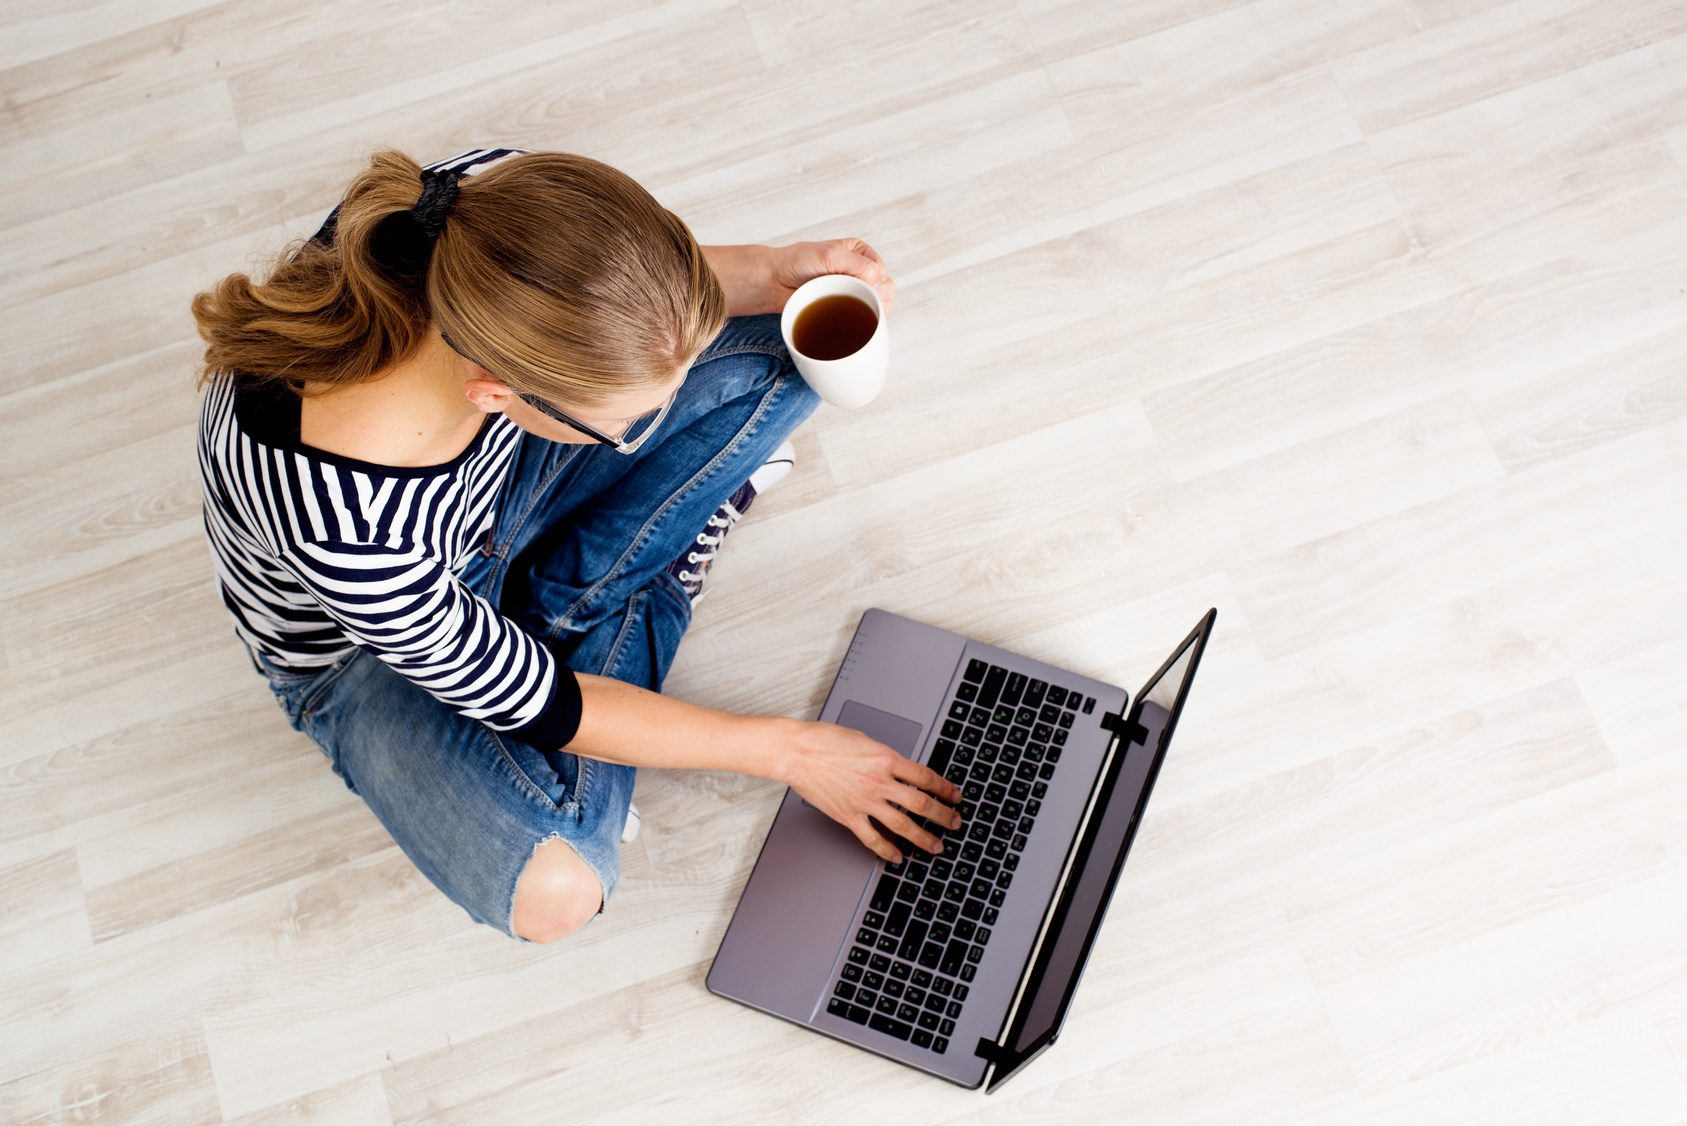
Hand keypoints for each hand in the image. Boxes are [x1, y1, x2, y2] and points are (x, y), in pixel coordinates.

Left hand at [701, 241, 896, 317]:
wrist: (775, 282)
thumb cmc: (797, 263)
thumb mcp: (831, 255)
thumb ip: (860, 264)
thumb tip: (880, 283)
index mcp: (861, 253)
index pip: (881, 271)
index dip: (871, 280)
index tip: (849, 281)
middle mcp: (860, 272)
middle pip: (886, 290)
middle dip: (870, 296)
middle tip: (844, 294)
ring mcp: (853, 292)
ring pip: (880, 307)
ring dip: (865, 309)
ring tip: (840, 303)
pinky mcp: (845, 310)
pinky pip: (865, 319)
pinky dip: (860, 321)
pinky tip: (845, 317)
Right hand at [781, 720, 961, 862]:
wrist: (797, 751)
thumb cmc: (826, 740)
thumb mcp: (866, 741)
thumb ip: (885, 758)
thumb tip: (900, 769)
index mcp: (887, 759)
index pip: (926, 778)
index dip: (945, 789)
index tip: (954, 796)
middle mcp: (880, 781)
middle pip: (922, 804)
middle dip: (944, 816)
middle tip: (954, 823)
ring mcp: (864, 801)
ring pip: (903, 825)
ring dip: (923, 838)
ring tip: (935, 846)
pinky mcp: (848, 816)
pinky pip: (873, 838)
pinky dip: (887, 850)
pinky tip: (897, 856)